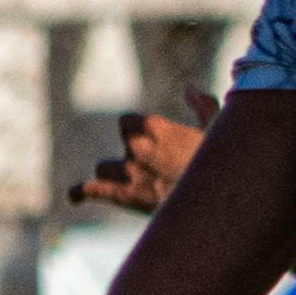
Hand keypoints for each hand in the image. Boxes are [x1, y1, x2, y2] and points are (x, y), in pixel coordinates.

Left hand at [70, 91, 217, 213]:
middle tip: (153, 165)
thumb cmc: (220, 166)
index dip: (139, 130)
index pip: (129, 121)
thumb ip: (204, 106)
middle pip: (123, 140)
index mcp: (157, 128)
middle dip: (135, 150)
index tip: (153, 141)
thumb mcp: (219, 132)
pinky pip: (90, 189)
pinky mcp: (123, 195)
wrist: (215, 205)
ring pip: (105, 168)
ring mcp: (128, 173)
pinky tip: (75, 196)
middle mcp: (138, 147)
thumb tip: (190, 90)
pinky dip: (81, 193)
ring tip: (134, 186)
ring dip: (115, 175)